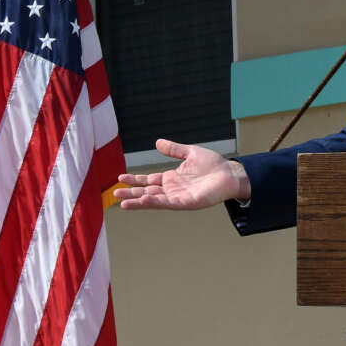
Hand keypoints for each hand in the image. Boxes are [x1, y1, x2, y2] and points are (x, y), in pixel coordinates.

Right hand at [113, 139, 250, 209]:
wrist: (231, 173)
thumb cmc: (214, 165)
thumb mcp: (190, 153)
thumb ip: (174, 149)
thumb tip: (157, 142)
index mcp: (172, 178)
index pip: (148, 180)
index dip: (135, 179)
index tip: (120, 178)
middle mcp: (172, 189)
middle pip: (147, 191)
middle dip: (131, 192)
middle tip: (114, 193)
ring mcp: (178, 197)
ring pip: (153, 200)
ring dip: (138, 201)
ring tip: (122, 202)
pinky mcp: (186, 202)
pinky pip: (166, 203)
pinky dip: (153, 203)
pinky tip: (142, 201)